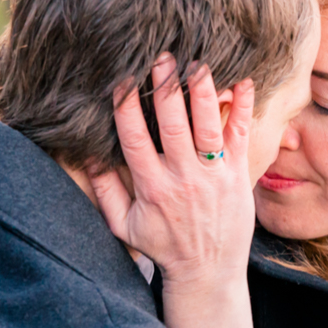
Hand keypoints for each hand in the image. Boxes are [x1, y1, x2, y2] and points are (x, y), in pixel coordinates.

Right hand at [91, 53, 258, 327]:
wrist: (208, 272)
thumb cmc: (163, 246)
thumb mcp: (123, 225)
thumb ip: (104, 190)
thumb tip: (82, 154)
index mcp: (151, 186)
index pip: (134, 137)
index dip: (126, 106)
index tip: (121, 78)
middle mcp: (183, 178)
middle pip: (172, 124)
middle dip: (166, 88)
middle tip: (161, 55)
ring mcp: (214, 176)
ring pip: (208, 126)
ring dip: (203, 91)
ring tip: (198, 62)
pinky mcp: (239, 176)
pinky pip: (241, 137)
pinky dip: (243, 110)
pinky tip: (244, 82)